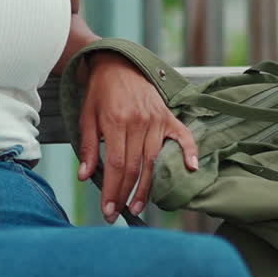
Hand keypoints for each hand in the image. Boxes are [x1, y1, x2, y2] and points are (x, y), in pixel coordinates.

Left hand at [77, 54, 199, 222]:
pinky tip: (192, 168)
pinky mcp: (168, 115)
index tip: (108, 209)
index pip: (117, 164)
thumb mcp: (86, 117)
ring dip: (148, 186)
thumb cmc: (99, 93)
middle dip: (126, 194)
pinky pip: (183, 135)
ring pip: (154, 159)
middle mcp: (139, 121)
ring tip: (140, 205)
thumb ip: (89, 147)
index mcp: (116, 121)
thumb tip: (85, 176)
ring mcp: (156, 118)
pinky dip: (189, 151)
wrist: (116, 63)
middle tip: (118, 213)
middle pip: (135, 166)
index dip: (113, 190)